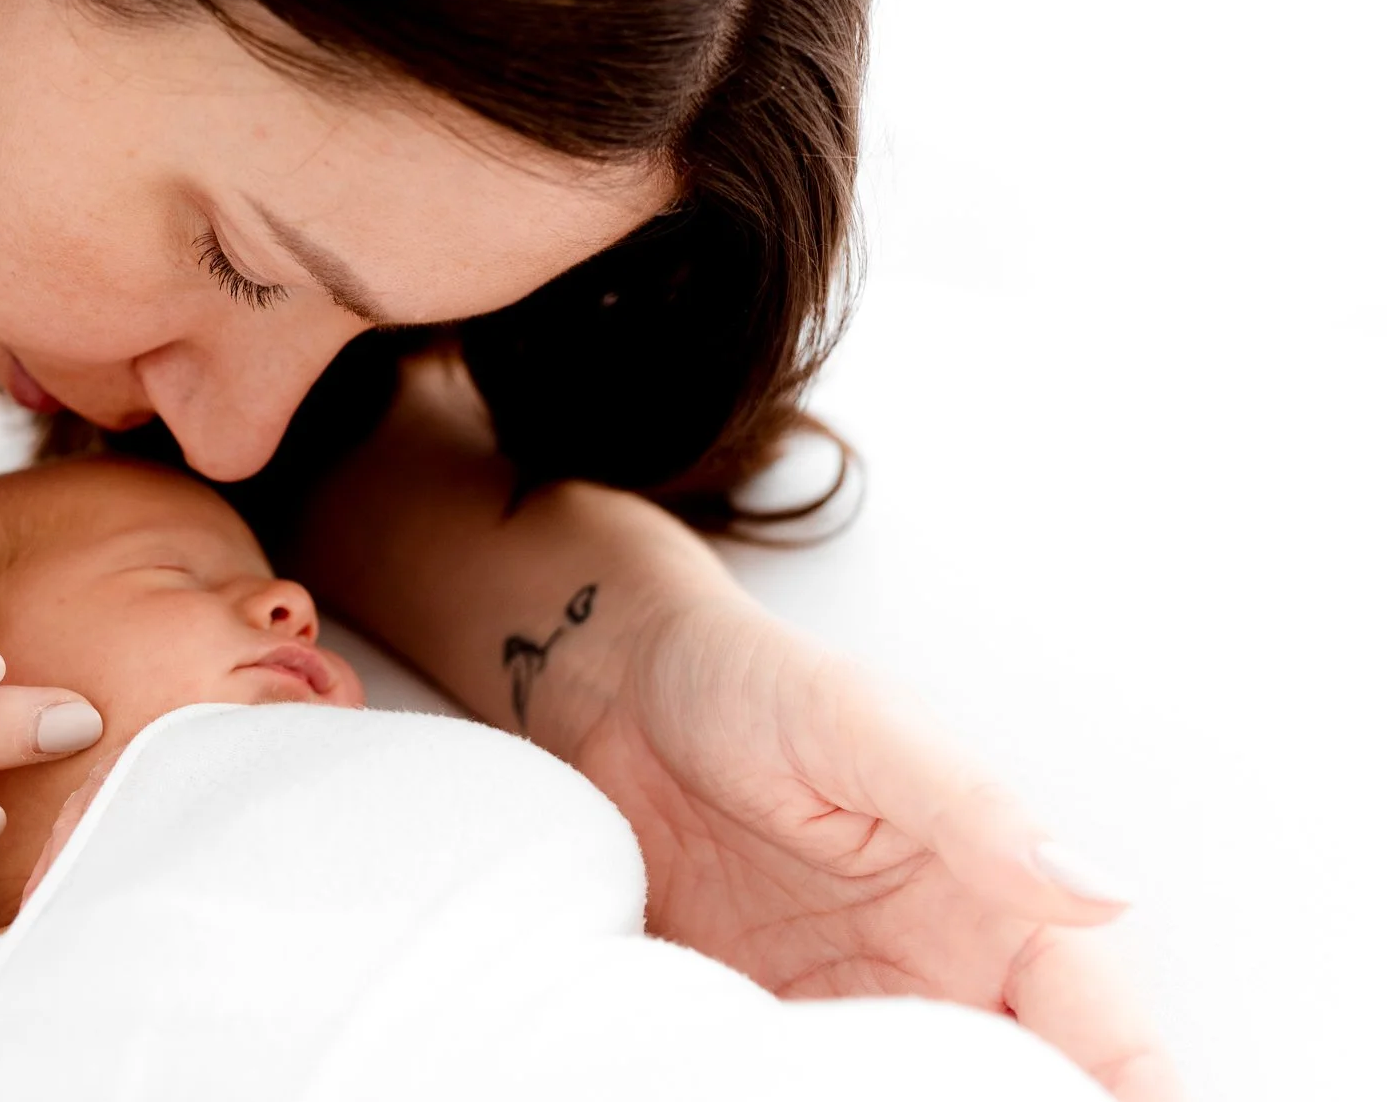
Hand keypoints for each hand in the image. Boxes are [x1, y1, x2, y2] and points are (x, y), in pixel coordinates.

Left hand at [568, 592, 1180, 1101]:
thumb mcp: (858, 724)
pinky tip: (774, 1093)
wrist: (609, 692)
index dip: (1133, 1086)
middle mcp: (931, 967)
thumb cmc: (743, 681)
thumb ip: (970, 807)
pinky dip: (801, 1092)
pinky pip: (798, 1083)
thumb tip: (1097, 891)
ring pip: (910, 1095)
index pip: (1098, 1022)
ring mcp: (841, 1004)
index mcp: (989, 899)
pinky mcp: (752, 1020)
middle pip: (1016, 1082)